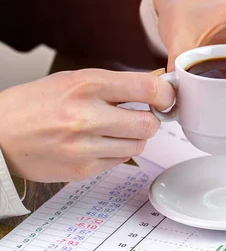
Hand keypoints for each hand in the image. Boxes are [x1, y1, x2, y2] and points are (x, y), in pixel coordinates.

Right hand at [0, 69, 173, 181]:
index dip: (165, 93)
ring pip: (138, 145)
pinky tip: (99, 142)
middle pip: (148, 123)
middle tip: (141, 115)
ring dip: (134, 137)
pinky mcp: (82, 169)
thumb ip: (116, 83)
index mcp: (86, 86)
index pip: (147, 88)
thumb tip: (156, 84)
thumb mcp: (74, 80)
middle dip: (150, 119)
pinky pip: (120, 161)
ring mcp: (84, 146)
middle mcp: (87, 117)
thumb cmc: (33, 105)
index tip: (166, 95)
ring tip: (115, 129)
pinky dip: (117, 152)